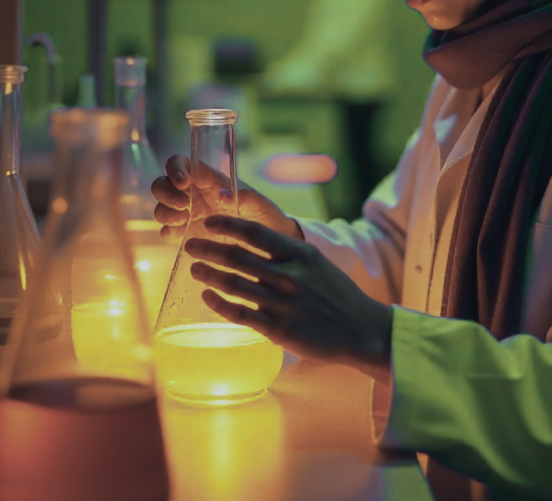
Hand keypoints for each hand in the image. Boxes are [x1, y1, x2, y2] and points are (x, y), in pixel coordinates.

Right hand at [151, 155, 302, 241]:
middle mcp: (192, 194)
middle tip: (183, 204)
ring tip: (184, 219)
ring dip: (165, 212)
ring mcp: (187, 215)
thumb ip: (239, 194)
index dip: (176, 168)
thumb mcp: (255, 200)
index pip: (180, 163)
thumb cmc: (260, 212)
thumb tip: (223, 194)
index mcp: (206, 178)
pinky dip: (168, 232)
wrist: (266, 242)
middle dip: (166, 192)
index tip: (184, 182)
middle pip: (162, 184)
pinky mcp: (187, 235)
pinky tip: (181, 235)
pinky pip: (167, 232)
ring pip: (161, 208)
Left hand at [185, 216, 391, 384]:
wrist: (360, 329)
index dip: (227, 225)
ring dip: (209, 274)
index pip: (255, 233)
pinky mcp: (278, 330)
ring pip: (233, 285)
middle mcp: (290, 276)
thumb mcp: (316, 262)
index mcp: (301, 255)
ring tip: (195, 268)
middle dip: (208, 248)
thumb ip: (287, 251)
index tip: (208, 223)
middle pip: (237, 257)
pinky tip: (207, 297)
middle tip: (190, 245)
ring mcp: (283, 304)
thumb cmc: (336, 293)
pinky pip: (240, 314)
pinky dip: (218, 304)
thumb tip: (250, 238)